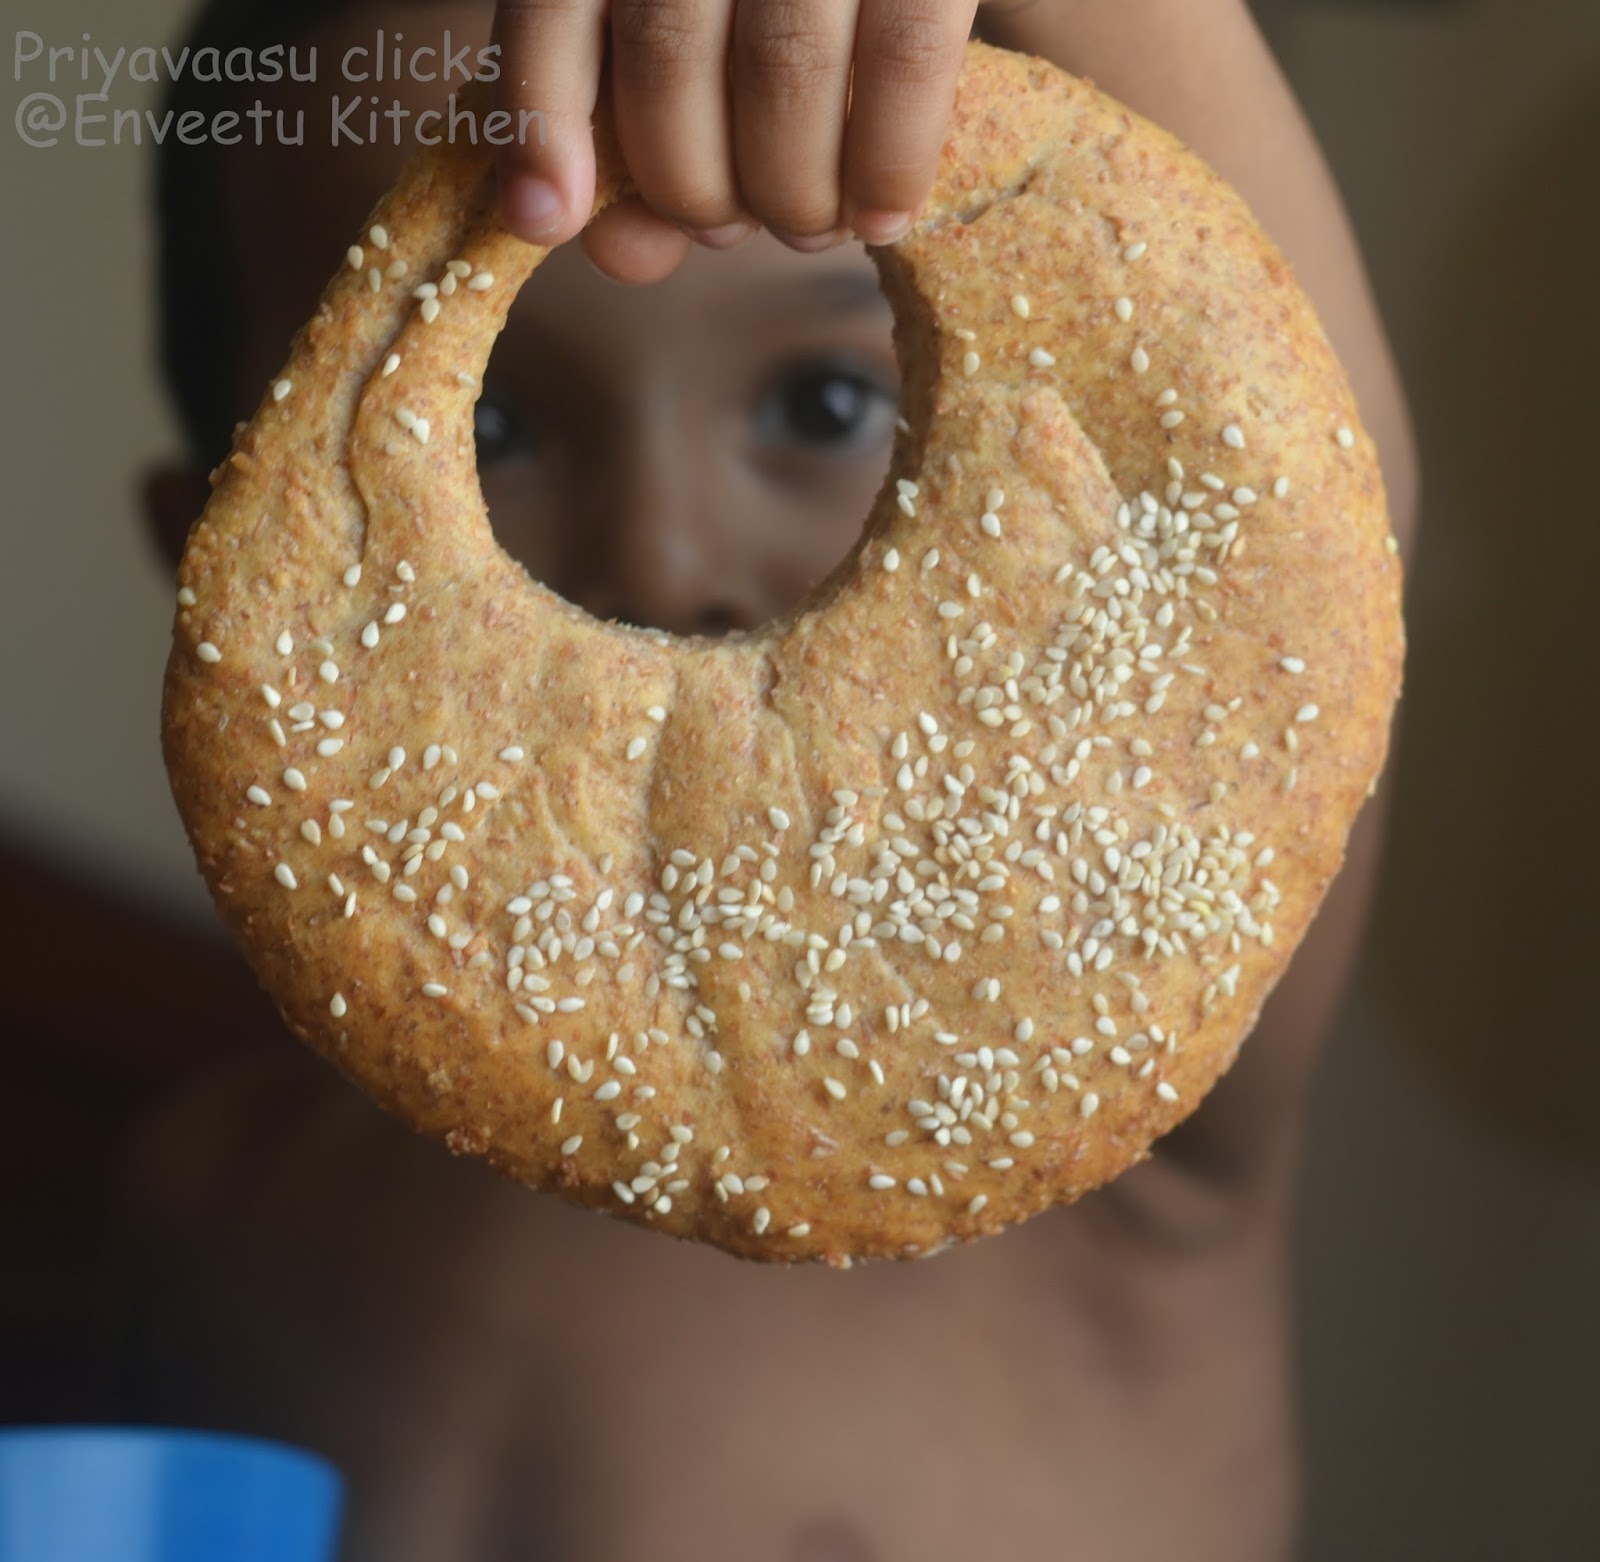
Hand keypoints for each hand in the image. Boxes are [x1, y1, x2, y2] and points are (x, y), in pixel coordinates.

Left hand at [492, 0, 981, 281]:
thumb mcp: (708, 48)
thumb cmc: (807, 13)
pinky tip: (883, 219)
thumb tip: (617, 248)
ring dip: (789, 196)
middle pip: (668, 60)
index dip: (544, 119)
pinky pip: (903, 63)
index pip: (558, 4)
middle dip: (694, 189)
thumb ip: (651, 134)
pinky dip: (886, 165)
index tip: (544, 219)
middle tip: (731, 230)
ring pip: (783, 70)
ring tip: (809, 228)